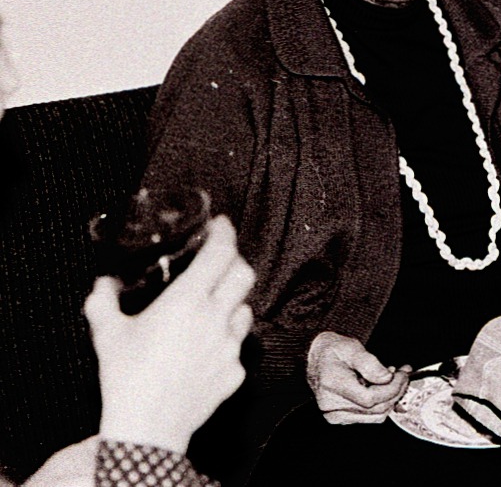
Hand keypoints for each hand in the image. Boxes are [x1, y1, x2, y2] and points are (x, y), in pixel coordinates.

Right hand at [89, 215, 254, 453]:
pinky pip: (239, 346)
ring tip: (212, 305)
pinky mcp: (236, 371)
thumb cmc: (126, 379)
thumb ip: (103, 301)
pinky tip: (207, 346)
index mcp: (187, 302)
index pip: (220, 253)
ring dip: (233, 301)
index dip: (225, 233)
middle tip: (219, 260)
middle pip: (244, 274)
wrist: (147, 428)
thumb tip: (103, 284)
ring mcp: (230, 346)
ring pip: (245, 309)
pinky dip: (227, 339)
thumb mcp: (107, 334)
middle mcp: (215, 318)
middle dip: (234, 261)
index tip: (222, 224)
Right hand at [306, 331, 409, 423]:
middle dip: (396, 391)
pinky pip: (369, 417)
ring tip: (394, 379)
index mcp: (332, 384)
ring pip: (375, 416)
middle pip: (375, 408)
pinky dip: (382, 404)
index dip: (393, 388)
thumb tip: (386, 378)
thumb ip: (370, 363)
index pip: (370, 398)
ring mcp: (334, 414)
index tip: (403, 373)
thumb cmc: (332, 350)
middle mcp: (331, 404)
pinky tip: (383, 389)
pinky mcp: (339, 418)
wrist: (314, 358)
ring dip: (391, 398)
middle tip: (404, 373)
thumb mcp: (351, 347)